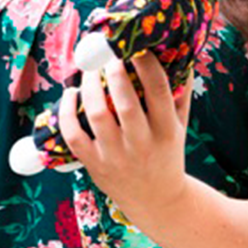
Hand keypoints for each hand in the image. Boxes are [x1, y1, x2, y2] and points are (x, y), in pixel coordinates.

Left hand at [58, 53, 190, 221]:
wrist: (157, 200)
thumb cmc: (167, 153)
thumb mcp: (180, 126)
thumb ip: (180, 93)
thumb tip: (180, 54)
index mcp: (167, 131)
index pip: (159, 91)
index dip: (147, 65)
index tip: (137, 47)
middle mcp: (141, 144)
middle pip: (126, 103)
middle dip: (114, 72)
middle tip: (107, 53)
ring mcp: (116, 155)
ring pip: (97, 115)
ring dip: (89, 87)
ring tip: (89, 69)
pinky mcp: (94, 164)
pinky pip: (74, 135)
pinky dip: (67, 112)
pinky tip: (70, 93)